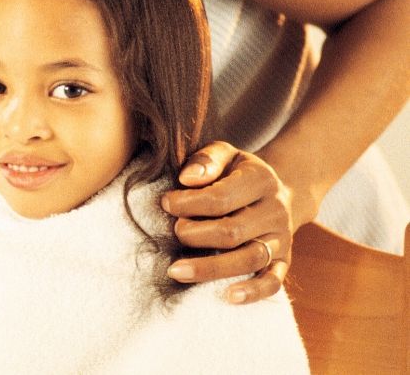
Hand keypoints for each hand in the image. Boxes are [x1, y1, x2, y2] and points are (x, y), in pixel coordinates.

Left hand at [161, 141, 292, 303]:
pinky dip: (253, 292)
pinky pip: (273, 281)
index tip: (166, 203)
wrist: (279, 190)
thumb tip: (185, 180)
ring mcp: (282, 238)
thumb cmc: (239, 173)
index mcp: (261, 179)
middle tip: (174, 232)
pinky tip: (227, 296)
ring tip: (175, 271)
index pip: (221, 197)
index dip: (188, 203)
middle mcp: (275, 210)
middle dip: (194, 235)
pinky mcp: (283, 261)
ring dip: (209, 268)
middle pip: (232, 231)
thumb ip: (207, 160)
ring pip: (249, 259)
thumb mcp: (226, 154)